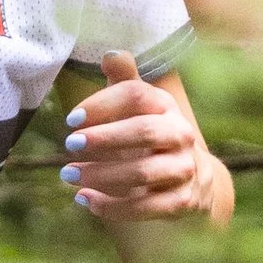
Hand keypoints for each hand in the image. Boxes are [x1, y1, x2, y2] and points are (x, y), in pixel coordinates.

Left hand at [60, 52, 225, 226]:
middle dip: (104, 138)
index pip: (136, 95)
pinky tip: (86, 200)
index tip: (71, 119)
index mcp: (166, 106)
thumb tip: (110, 55)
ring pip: (142, 173)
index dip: (102, 104)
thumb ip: (125, 81)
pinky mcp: (181, 202)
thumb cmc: (153, 135)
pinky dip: (113, 206)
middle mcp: (180, 135)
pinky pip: (146, 207)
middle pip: (144, 132)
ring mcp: (184, 170)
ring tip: (67, 174)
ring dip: (101, 175)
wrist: (194, 180)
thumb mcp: (142, 107)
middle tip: (70, 144)